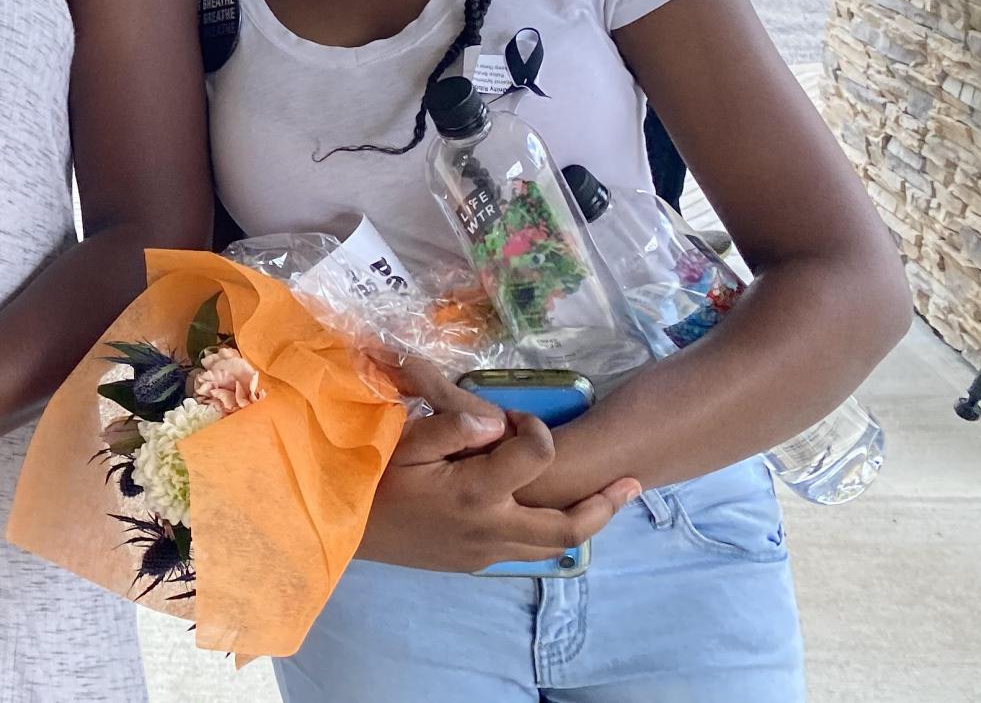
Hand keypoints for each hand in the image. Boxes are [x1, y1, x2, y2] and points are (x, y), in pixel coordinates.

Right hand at [354, 356, 637, 572]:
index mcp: (476, 492)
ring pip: (552, 546)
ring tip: (609, 501)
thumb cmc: (373, 481)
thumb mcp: (404, 443)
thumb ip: (452, 425)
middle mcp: (492, 528)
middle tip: (633, 484)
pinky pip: (526, 550)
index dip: (535, 429)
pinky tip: (548, 512)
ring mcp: (486, 551)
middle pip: (567, 526)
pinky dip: (549, 532)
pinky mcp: (476, 561)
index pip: (534, 455)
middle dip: (605, 506)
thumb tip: (494, 418)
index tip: (517, 419)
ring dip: (585, 523)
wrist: (348, 534)